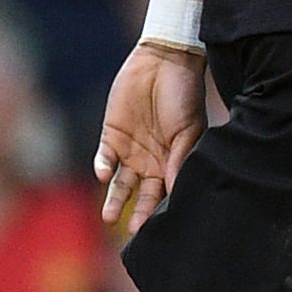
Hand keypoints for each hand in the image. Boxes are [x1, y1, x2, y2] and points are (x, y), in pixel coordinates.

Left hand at [96, 42, 205, 233]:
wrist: (164, 61)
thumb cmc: (184, 95)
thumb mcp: (188, 130)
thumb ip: (179, 160)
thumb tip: (176, 191)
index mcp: (173, 163)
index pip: (165, 195)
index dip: (159, 212)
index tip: (155, 229)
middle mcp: (151, 161)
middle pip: (141, 195)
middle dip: (137, 213)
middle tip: (132, 230)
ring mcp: (131, 149)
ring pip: (120, 183)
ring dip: (114, 199)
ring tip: (109, 216)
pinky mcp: (112, 134)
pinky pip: (104, 157)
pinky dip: (103, 167)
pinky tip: (105, 174)